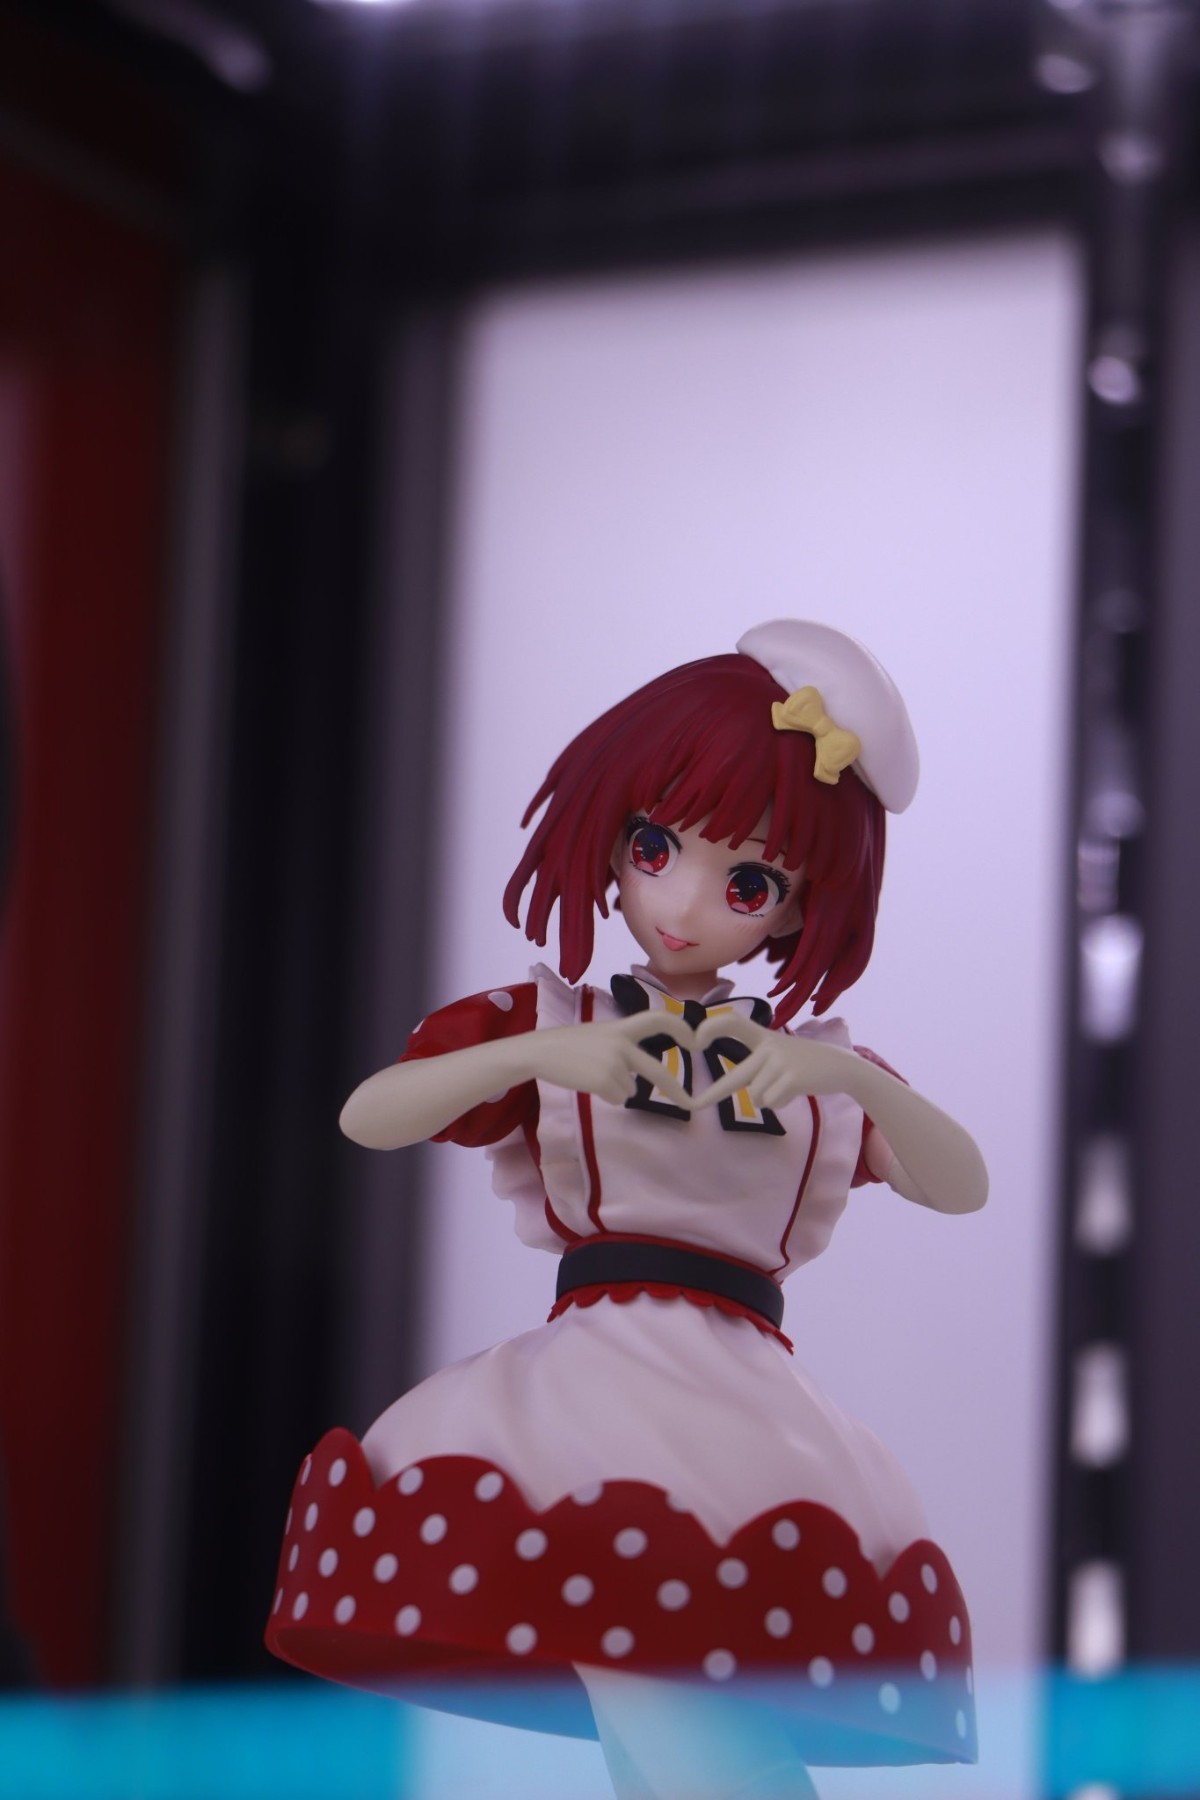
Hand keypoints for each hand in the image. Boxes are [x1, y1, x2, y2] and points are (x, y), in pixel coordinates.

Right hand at [530, 1013, 695, 1108]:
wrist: (540, 1052)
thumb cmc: (568, 1045)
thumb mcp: (599, 1035)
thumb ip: (622, 1044)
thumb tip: (640, 1070)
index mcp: (621, 1027)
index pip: (657, 1019)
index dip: (680, 1028)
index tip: (695, 1040)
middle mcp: (621, 1043)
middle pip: (656, 1069)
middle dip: (675, 1088)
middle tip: (690, 1101)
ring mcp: (613, 1063)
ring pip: (631, 1089)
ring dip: (616, 1087)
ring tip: (591, 1074)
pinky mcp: (604, 1081)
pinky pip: (617, 1098)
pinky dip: (605, 1095)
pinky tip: (587, 1082)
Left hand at [690, 1014, 857, 1112]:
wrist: (841, 1066)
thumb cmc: (803, 1062)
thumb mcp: (778, 1051)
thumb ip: (755, 1061)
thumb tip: (730, 1083)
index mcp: (763, 1036)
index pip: (732, 1022)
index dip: (712, 1028)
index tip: (695, 1041)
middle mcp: (769, 1046)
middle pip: (736, 1076)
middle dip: (712, 1094)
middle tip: (692, 1104)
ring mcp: (781, 1062)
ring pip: (756, 1095)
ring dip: (768, 1098)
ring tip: (785, 1086)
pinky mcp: (793, 1078)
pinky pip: (772, 1102)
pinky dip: (781, 1103)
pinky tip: (794, 1091)